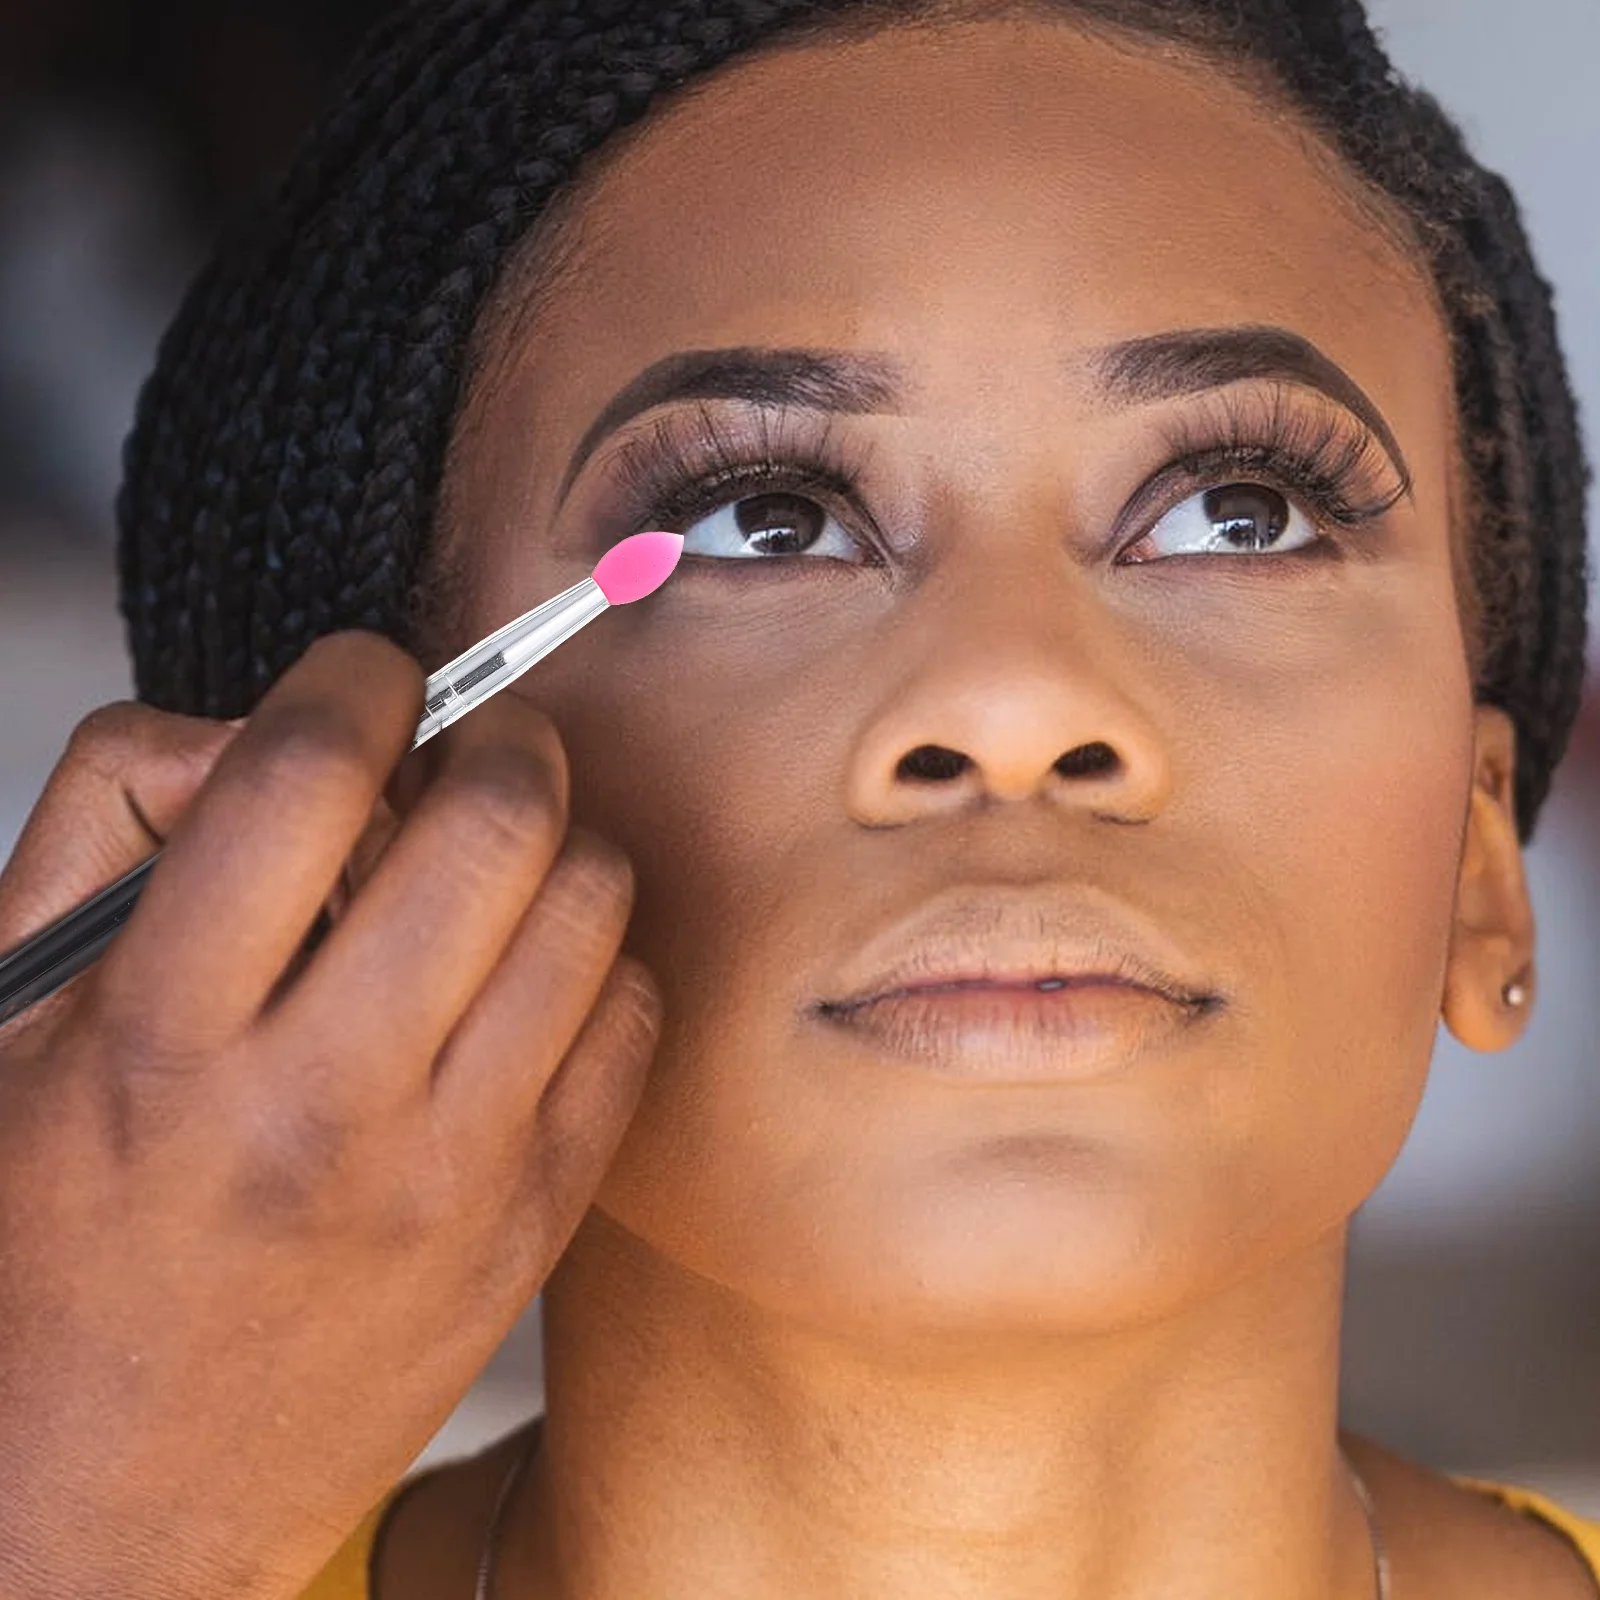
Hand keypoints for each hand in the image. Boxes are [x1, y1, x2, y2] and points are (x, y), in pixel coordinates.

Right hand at [0, 632, 660, 1599]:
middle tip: (470, 746)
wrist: (105, 1497)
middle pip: (493, 822)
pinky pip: (634, 1021)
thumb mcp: (12, 1022)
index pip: (302, 775)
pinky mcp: (531, 1224)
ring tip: (507, 857)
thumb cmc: (49, 1247)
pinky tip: (535, 971)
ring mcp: (451, 1172)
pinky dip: (601, 958)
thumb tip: (250, 726)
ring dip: (562, 840)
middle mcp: (323, 1100)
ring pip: (593, 907)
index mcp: (165, 1034)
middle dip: (498, 736)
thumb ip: (110, 828)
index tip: (368, 677)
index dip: (354, 677)